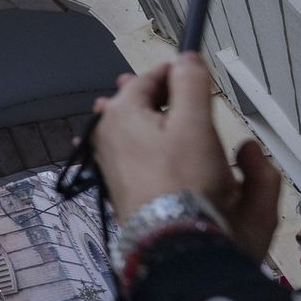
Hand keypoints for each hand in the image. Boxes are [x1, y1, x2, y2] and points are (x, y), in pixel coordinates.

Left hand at [91, 53, 280, 256]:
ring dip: (147, 122)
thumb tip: (186, 58)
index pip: (147, 78)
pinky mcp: (118, 188)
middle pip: (134, 104)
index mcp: (120, 113)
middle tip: (178, 95)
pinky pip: (129, 157)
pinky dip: (140, 149)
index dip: (174, 73)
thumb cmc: (182, 182)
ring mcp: (107, 163)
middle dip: (156, 97)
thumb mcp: (194, 124)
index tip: (194, 72)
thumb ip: (191, 84)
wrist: (172, 243)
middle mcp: (105, 135)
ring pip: (129, 131)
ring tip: (163, 120)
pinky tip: (145, 153)